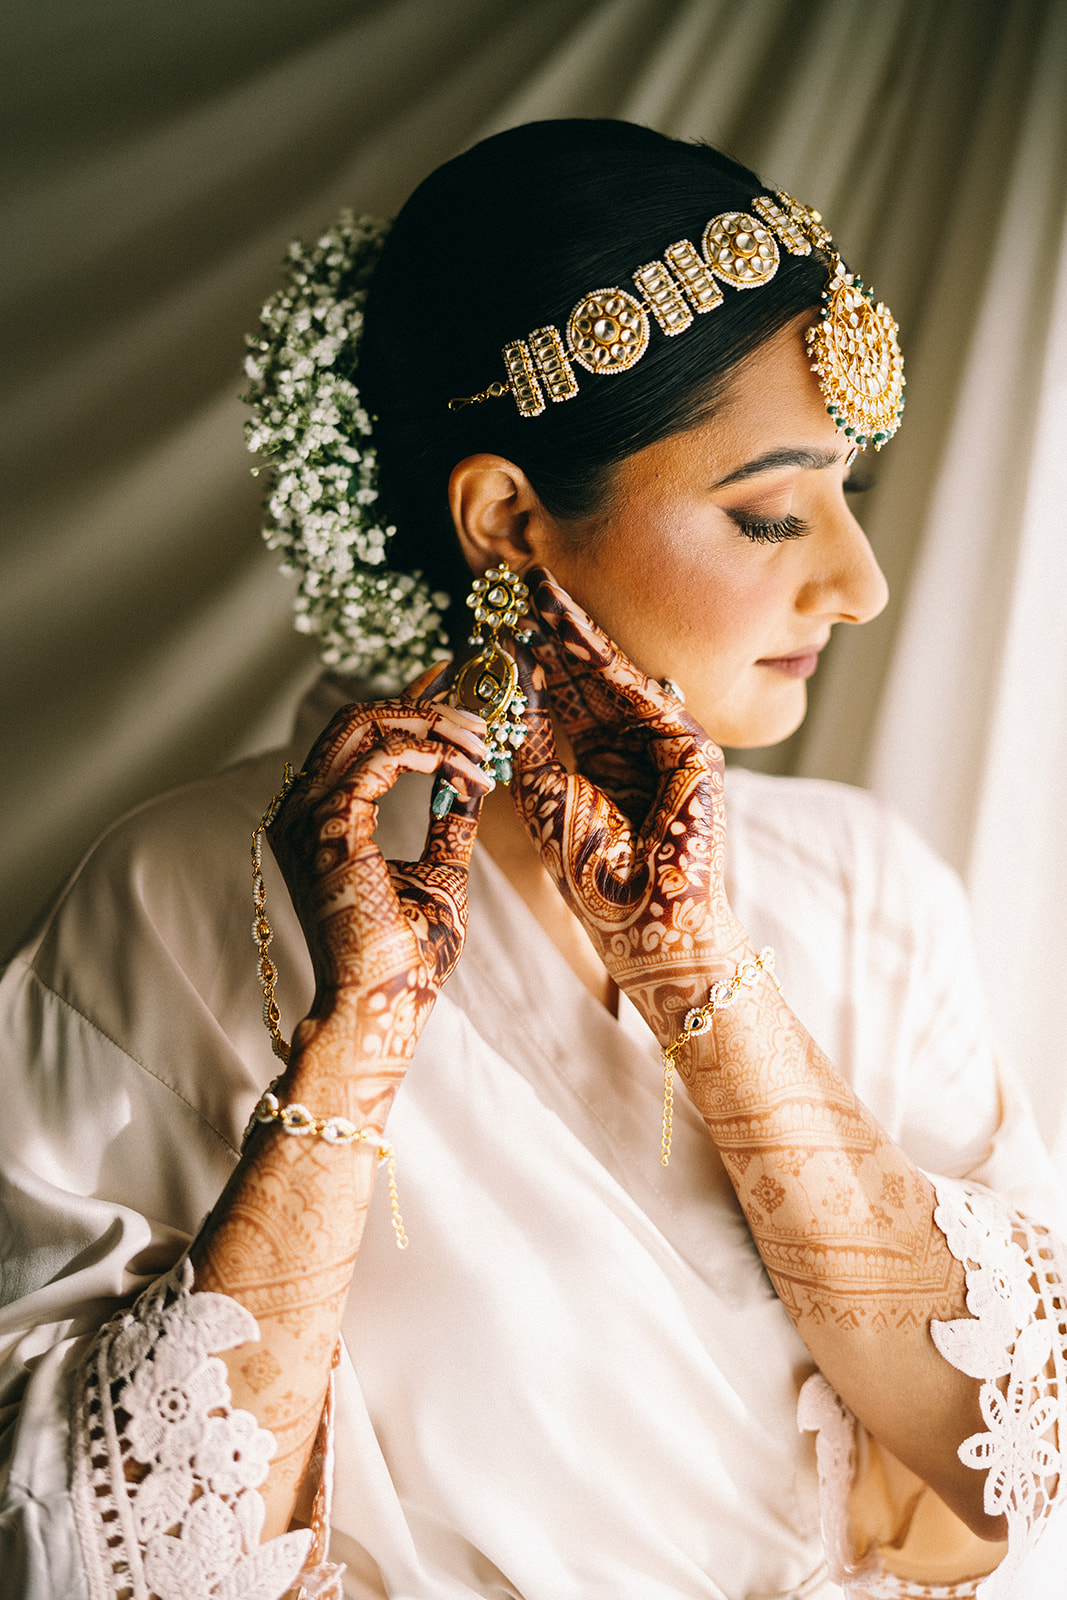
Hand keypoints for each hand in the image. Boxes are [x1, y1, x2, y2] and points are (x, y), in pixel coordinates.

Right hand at [267, 672, 490, 1073]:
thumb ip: (450, 823)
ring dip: (430, 724)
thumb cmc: (405, 959)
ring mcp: (307, 817)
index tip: (460, 707)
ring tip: (480, 744)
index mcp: (317, 820)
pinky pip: (381, 758)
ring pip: (363, 725)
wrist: (380, 1009)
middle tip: (480, 726)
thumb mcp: (440, 875)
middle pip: (355, 719)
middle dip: (424, 710)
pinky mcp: (330, 827)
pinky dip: (430, 753)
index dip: (407, 709)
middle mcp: (300, 811)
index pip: (354, 737)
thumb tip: (473, 781)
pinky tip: (467, 770)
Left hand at [511, 569, 747, 1042]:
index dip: (535, 658)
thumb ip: (533, 737)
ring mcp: (668, 741)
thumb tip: (505, 678)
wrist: (645, 923)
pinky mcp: (694, 745)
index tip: (499, 619)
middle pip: (590, 674)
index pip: (568, 696)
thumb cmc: (596, 876)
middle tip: (516, 583)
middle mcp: (637, 743)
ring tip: (534, 592)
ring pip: (613, 673)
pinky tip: (565, 629)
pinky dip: (601, 658)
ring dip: (573, 631)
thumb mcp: (549, 796)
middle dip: (553, 630)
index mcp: (605, 759)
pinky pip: (639, 692)